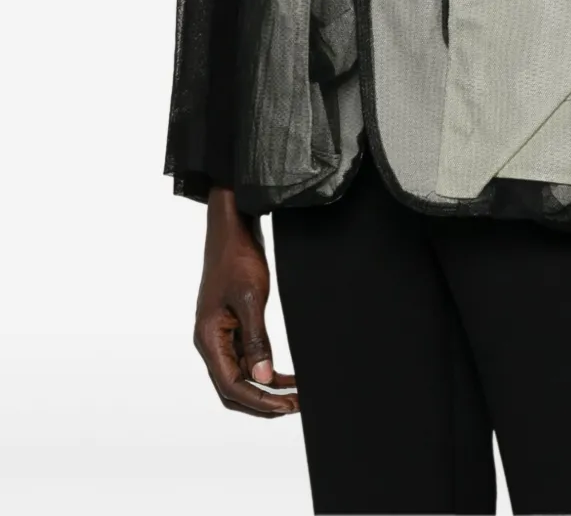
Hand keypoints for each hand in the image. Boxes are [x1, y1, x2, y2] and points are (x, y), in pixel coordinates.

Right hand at [193, 186, 298, 417]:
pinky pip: (246, 357)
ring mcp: (221, 335)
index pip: (230, 385)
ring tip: (296, 395)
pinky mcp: (232, 326)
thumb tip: (263, 377)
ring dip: (266, 388)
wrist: (232, 229)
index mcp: (209, 338)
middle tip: (294, 406)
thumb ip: (257, 340)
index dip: (258, 401)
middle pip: (232, 388)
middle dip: (262, 402)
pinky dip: (265, 368)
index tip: (286, 407)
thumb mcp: (251, 298)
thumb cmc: (237, 259)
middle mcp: (211, 342)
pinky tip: (286, 375)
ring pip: (241, 375)